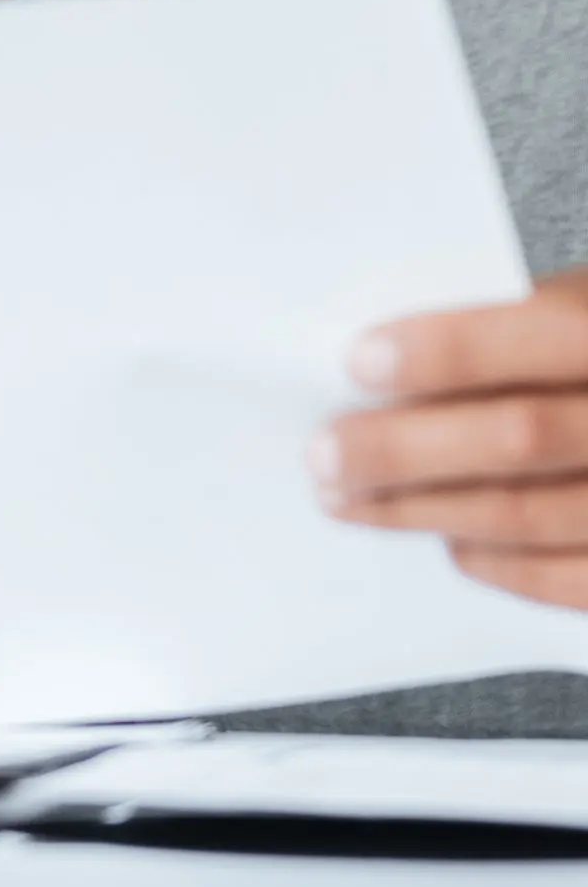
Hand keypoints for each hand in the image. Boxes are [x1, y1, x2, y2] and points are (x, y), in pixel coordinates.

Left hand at [313, 268, 587, 609]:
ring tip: (346, 498)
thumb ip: (499, 328)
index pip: (543, 334)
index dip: (450, 351)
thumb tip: (377, 367)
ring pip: (525, 513)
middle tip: (323, 453)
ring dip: (420, 509)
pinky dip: (492, 560)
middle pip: (522, 438)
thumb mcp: (573, 307)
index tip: (359, 363)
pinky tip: (446, 539)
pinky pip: (561, 579)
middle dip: (406, 448)